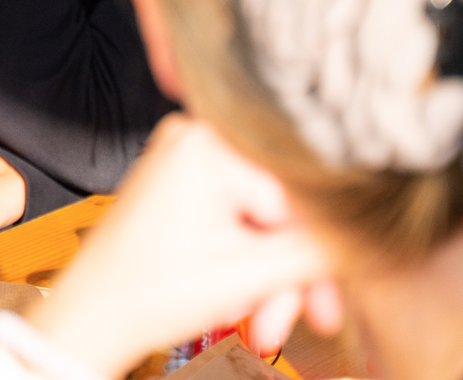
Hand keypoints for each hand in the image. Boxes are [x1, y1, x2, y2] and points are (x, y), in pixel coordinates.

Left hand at [28, 115, 335, 377]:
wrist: (91, 317)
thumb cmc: (147, 291)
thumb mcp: (250, 275)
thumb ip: (319, 253)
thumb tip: (371, 239)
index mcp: (211, 142)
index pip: (298, 196)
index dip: (320, 253)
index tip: (334, 296)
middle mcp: (198, 137)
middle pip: (279, 210)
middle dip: (291, 275)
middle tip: (310, 319)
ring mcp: (187, 160)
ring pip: (261, 221)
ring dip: (270, 278)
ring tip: (263, 325)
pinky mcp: (182, 186)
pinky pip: (236, 219)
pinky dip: (246, 263)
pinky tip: (241, 297)